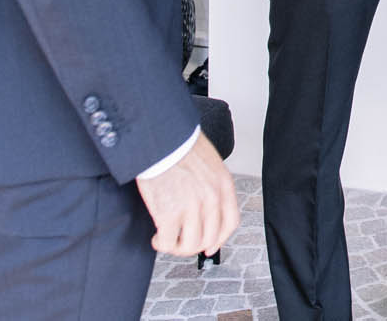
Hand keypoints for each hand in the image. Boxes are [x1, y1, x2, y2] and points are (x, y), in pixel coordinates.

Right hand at [136, 133, 239, 256]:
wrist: (160, 139)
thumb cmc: (180, 145)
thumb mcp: (209, 162)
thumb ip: (212, 185)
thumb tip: (206, 208)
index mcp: (223, 185)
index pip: (230, 222)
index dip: (219, 239)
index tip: (210, 246)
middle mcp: (211, 198)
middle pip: (209, 238)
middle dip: (194, 245)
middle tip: (181, 242)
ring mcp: (191, 208)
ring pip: (190, 245)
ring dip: (177, 247)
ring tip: (167, 240)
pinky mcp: (168, 214)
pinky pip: (167, 242)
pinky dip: (161, 244)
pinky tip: (157, 237)